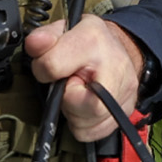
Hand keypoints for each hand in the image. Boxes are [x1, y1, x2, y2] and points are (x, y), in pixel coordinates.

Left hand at [25, 16, 145, 140]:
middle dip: (67, 100)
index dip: (43, 70)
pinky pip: (93, 132)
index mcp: (93, 40)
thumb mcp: (63, 29)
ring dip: (73, 113)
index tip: (48, 68)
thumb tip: (35, 44)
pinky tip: (84, 106)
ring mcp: (125, 90)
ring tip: (77, 93)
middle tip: (68, 86)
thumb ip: (44, 38)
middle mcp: (115, 66)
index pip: (54, 66)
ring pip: (86, 123)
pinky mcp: (126, 109)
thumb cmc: (87, 42)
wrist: (117, 48)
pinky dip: (82, 123)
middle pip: (85, 104)